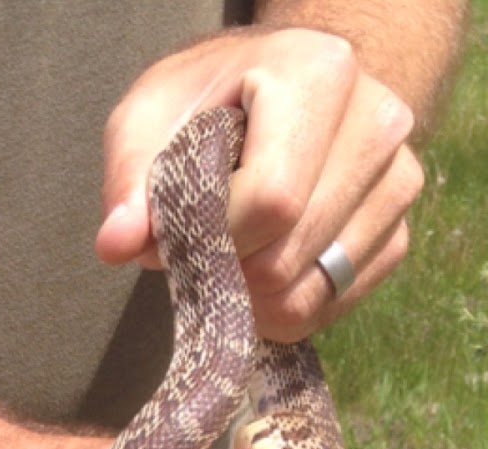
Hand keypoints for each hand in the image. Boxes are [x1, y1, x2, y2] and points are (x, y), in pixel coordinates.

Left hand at [94, 27, 422, 340]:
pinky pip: (328, 307)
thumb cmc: (205, 106)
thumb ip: (128, 182)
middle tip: (197, 243)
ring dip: (247, 294)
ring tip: (229, 250)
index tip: (174, 230)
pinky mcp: (396, 235)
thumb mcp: (148, 121)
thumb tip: (117, 245)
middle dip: (224, 268)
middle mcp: (377, 124)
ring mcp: (398, 182)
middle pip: (287, 254)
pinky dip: (277, 308)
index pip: (272, 201)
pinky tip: (258, 269)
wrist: (275, 96)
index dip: (210, 237)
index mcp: (319, 74)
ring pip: (308, 290)